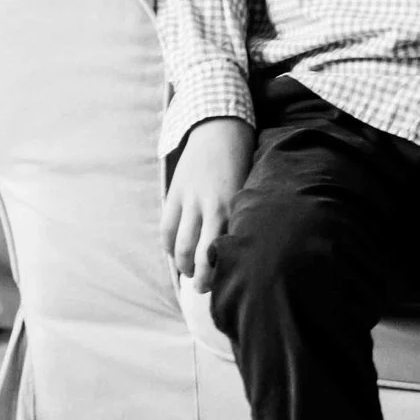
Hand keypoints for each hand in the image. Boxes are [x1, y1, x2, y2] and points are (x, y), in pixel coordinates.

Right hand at [159, 117, 253, 291]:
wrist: (222, 129)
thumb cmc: (245, 162)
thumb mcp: (252, 189)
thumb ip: (245, 215)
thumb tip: (245, 245)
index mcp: (236, 207)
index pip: (228, 250)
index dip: (225, 272)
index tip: (229, 285)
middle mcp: (213, 207)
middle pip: (202, 255)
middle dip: (202, 279)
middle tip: (204, 290)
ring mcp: (190, 201)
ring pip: (181, 247)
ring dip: (184, 266)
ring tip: (190, 274)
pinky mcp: (175, 194)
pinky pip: (168, 230)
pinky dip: (171, 247)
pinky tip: (177, 255)